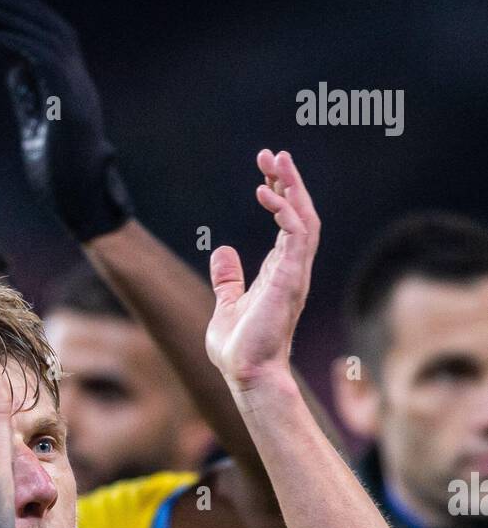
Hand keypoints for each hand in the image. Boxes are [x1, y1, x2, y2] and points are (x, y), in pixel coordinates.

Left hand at [0, 0, 131, 241]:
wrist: (82, 211)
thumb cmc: (60, 181)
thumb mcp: (36, 133)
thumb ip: (28, 101)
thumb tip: (15, 71)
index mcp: (75, 92)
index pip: (57, 41)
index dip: (30, 19)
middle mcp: (81, 86)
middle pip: (53, 31)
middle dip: (17, 10)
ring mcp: (79, 95)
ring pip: (48, 40)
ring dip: (13, 20)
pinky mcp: (70, 108)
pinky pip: (45, 63)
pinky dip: (19, 45)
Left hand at [206, 150, 319, 385]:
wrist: (245, 374)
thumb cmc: (238, 349)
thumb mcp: (227, 304)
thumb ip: (228, 278)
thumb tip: (223, 251)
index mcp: (280, 273)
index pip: (288, 224)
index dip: (280, 194)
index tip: (265, 170)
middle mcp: (292, 270)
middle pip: (301, 214)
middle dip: (289, 181)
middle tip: (272, 154)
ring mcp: (294, 274)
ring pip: (305, 218)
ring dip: (293, 187)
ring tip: (276, 160)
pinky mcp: (290, 280)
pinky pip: (296, 235)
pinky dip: (285, 210)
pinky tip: (266, 193)